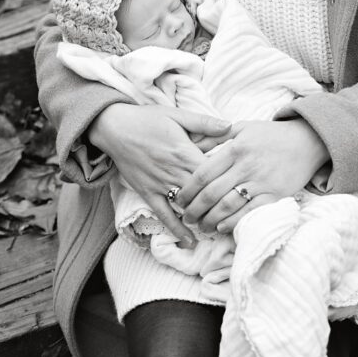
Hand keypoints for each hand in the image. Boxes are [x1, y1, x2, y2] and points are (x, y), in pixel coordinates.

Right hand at [89, 103, 231, 245]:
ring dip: (203, 218)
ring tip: (222, 229)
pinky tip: (190, 241)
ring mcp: (160, 184)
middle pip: (202, 193)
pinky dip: (176, 229)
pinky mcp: (147, 193)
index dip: (228, 181)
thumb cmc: (148, 119)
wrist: (114, 128)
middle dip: (220, 204)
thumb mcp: (177, 115)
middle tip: (239, 214)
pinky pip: (163, 215)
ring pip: (186, 207)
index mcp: (184, 152)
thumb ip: (204, 122)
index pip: (212, 172)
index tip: (243, 188)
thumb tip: (230, 125)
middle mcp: (173, 171)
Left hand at [176, 118, 329, 233]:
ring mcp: (261, 182)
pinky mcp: (274, 195)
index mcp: (236, 148)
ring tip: (201, 225)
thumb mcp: (242, 128)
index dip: (188, 189)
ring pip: (228, 206)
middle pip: (212, 193)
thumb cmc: (270, 135)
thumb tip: (190, 145)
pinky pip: (249, 213)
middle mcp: (246, 166)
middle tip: (186, 217)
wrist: (306, 142)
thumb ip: (215, 136)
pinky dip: (233, 222)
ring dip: (210, 219)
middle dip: (195, 209)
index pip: (203, 173)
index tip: (178, 199)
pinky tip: (221, 227)